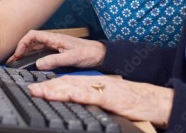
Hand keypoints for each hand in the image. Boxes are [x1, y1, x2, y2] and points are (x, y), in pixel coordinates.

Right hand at [7, 30, 105, 69]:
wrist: (100, 55)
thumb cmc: (89, 53)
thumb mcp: (71, 58)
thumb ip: (54, 61)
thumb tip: (38, 64)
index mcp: (55, 38)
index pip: (33, 36)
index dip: (22, 43)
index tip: (17, 54)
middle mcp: (53, 41)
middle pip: (32, 42)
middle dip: (20, 50)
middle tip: (12, 61)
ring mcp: (55, 46)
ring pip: (36, 48)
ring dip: (25, 54)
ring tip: (17, 62)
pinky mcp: (58, 52)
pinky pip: (42, 53)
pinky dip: (33, 57)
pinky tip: (30, 63)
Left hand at [28, 76, 172, 126]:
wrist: (154, 100)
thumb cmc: (133, 102)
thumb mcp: (108, 100)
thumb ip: (92, 100)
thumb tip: (75, 104)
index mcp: (95, 84)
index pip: (69, 83)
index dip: (51, 85)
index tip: (36, 89)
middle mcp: (97, 83)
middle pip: (68, 83)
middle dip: (48, 86)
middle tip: (31, 90)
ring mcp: (103, 89)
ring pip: (76, 87)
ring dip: (56, 90)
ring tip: (41, 92)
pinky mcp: (111, 97)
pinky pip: (92, 95)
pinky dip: (79, 95)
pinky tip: (67, 95)